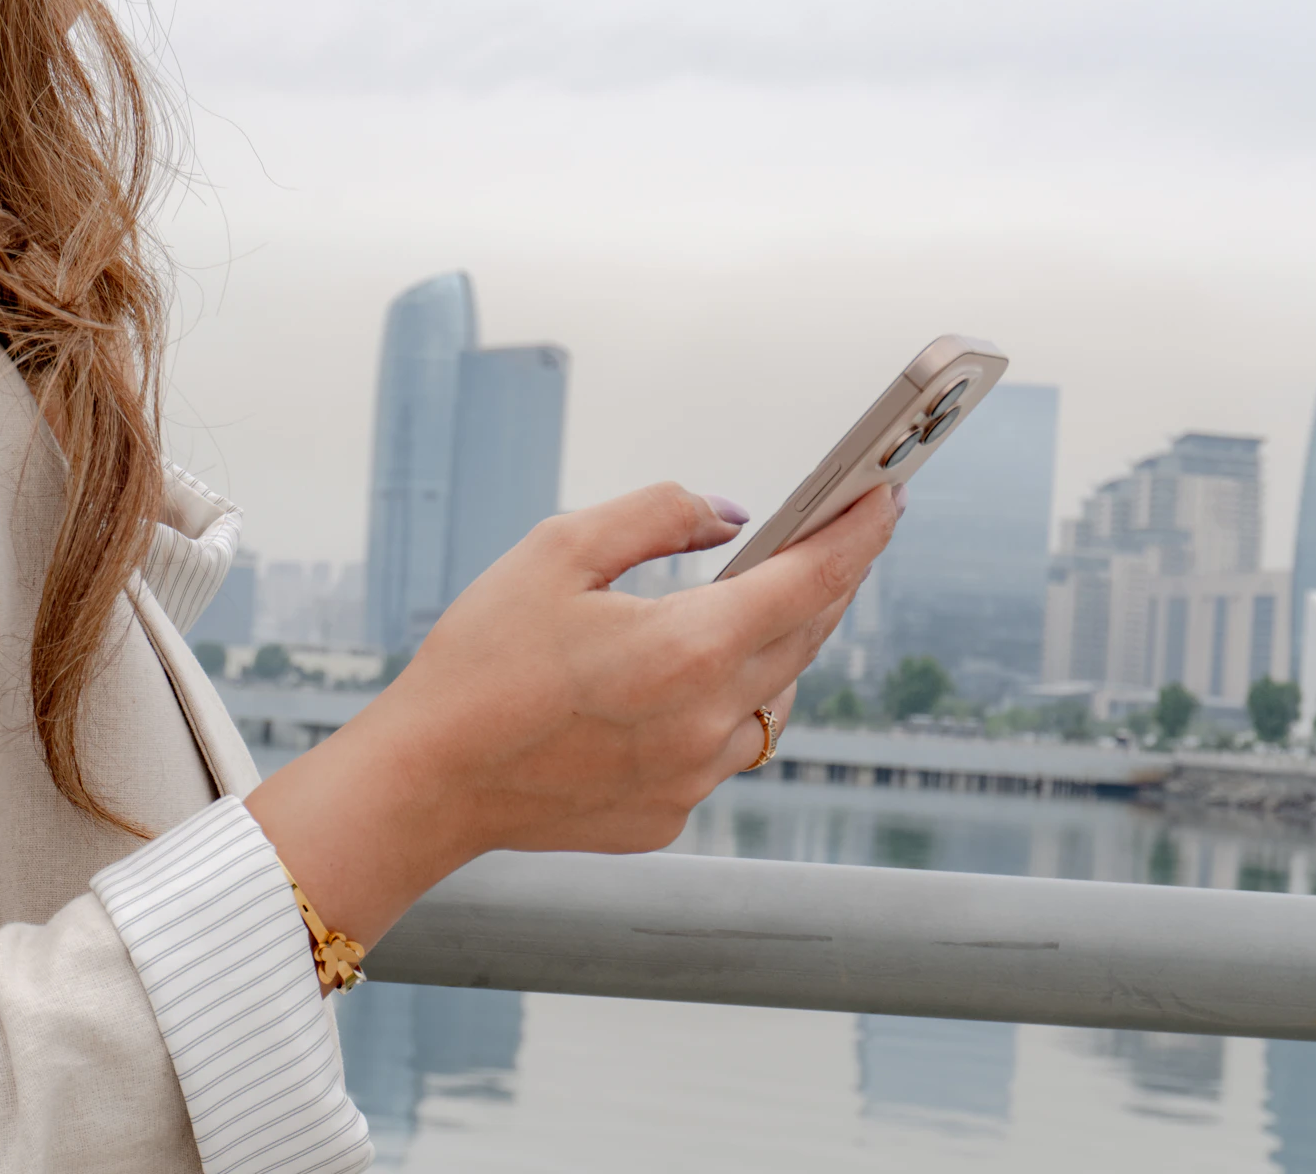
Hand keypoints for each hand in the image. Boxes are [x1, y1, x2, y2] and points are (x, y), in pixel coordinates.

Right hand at [245, 481, 899, 950]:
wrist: (425, 784)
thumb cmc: (479, 661)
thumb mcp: (558, 551)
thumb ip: (658, 515)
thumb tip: (733, 516)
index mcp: (687, 648)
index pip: (812, 582)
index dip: (860, 535)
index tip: (889, 498)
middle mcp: (708, 722)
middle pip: (805, 637)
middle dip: (827, 580)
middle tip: (839, 532)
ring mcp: (695, 779)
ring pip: (774, 699)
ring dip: (779, 646)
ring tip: (764, 600)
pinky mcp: (671, 816)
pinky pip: (725, 747)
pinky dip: (723, 705)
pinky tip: (688, 679)